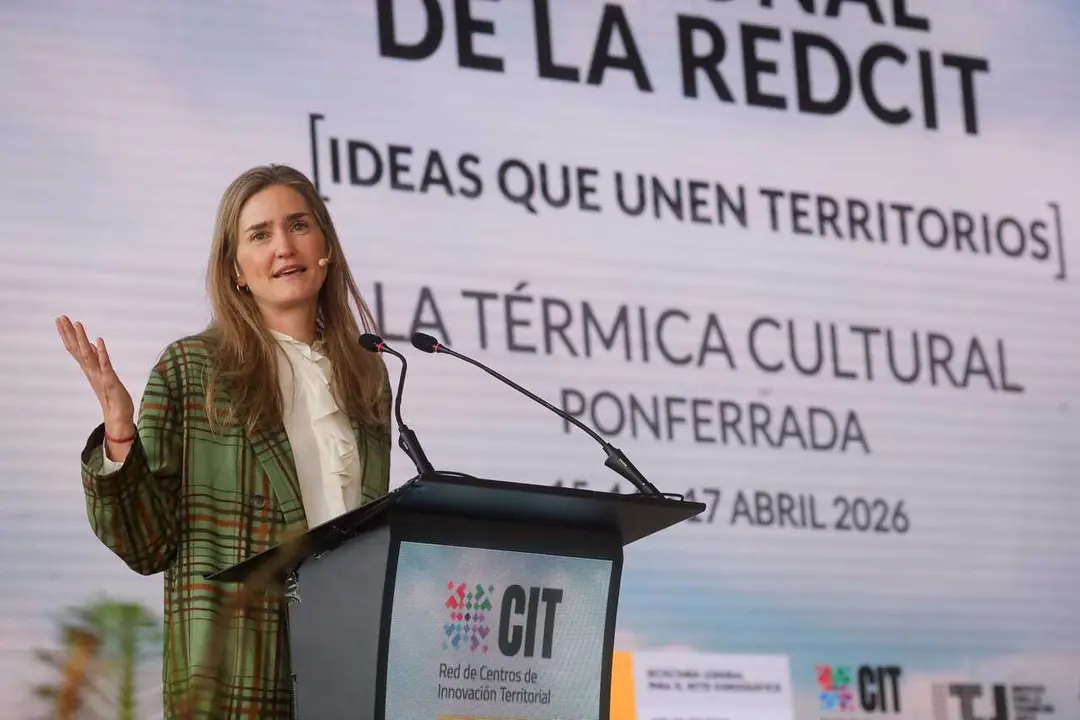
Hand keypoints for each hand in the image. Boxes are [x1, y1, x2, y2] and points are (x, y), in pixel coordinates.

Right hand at [56, 316, 134, 433]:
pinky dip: (101, 353)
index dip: (68, 335)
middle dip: (69, 333)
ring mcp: (99, 375)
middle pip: (77, 349)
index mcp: (89, 369)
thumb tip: (92, 345)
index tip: (60, 320)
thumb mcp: (104, 374)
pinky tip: (99, 341)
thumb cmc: (111, 395)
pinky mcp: (110, 380)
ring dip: (82, 339)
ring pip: (88, 354)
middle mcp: (91, 370)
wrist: (117, 416)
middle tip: (60, 317)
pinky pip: (105, 365)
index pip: (75, 349)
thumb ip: (97, 360)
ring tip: (77, 323)